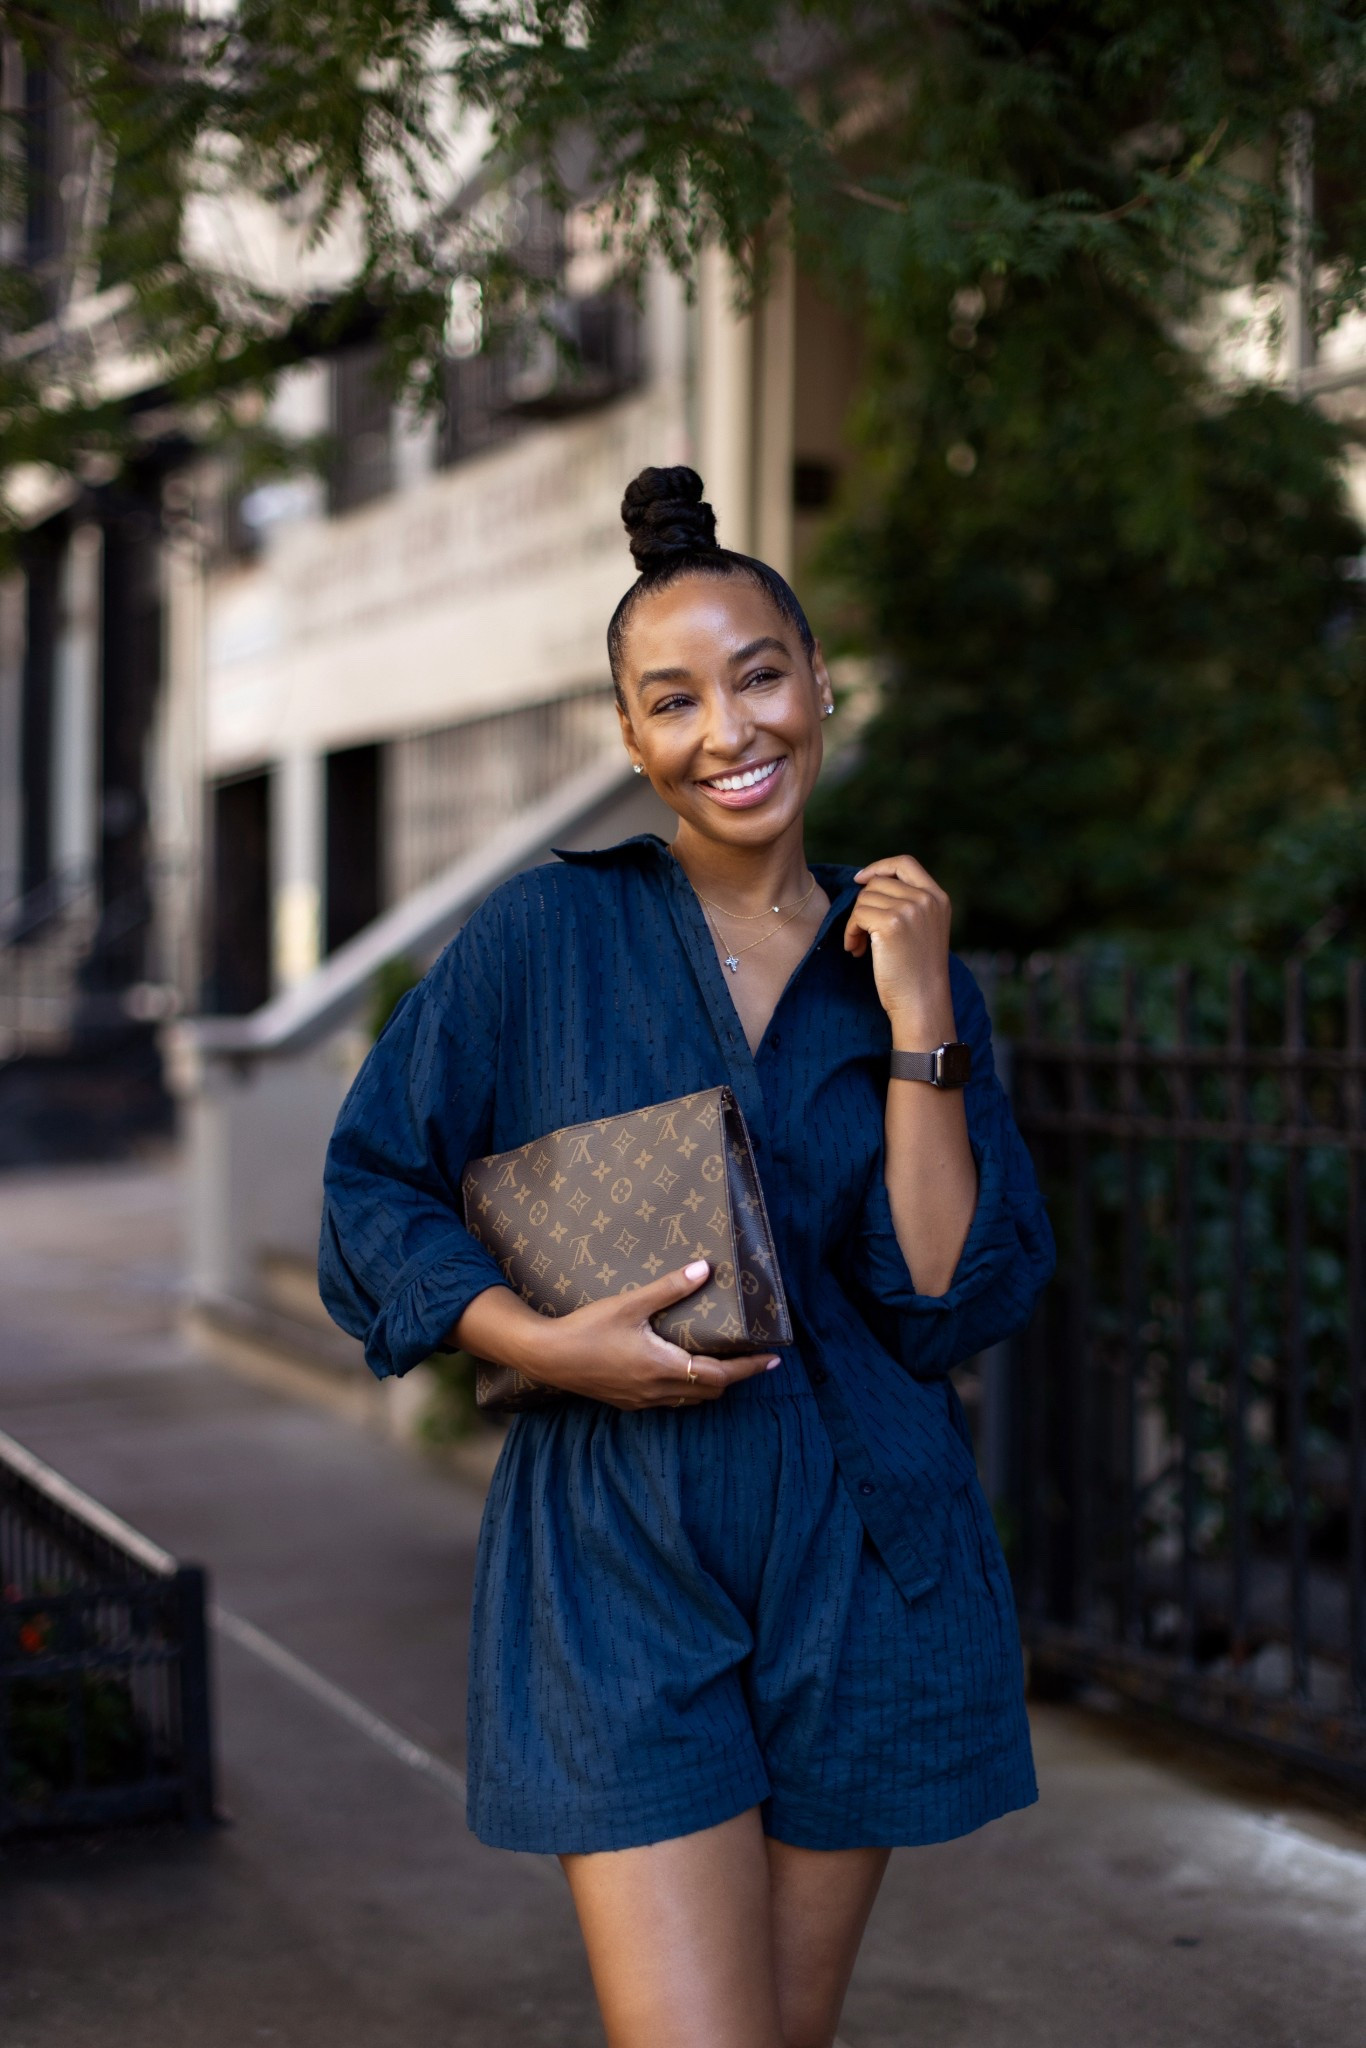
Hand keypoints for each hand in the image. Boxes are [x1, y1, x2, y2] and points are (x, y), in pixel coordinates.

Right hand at [457, 1259, 780, 1410]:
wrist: (547, 1357)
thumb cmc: (587, 1329)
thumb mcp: (630, 1304)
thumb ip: (669, 1288)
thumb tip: (704, 1269)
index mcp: (664, 1367)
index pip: (720, 1375)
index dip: (749, 1369)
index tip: (773, 1360)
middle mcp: (658, 1390)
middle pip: (709, 1391)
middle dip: (734, 1377)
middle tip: (752, 1360)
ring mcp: (642, 1400)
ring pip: (689, 1400)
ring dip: (711, 1385)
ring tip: (724, 1366)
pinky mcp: (627, 1401)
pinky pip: (669, 1402)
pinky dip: (686, 1390)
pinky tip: (681, 1373)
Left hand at [845, 854, 954, 1043]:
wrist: (922, 1002)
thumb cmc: (917, 973)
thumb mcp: (924, 930)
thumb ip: (910, 904)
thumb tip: (869, 882)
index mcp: (938, 898)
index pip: (905, 863)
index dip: (879, 867)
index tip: (860, 880)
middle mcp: (927, 899)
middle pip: (877, 883)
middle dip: (863, 906)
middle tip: (862, 935)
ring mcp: (910, 908)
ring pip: (864, 899)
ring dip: (855, 923)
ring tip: (861, 946)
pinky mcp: (891, 923)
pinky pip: (857, 915)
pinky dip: (851, 933)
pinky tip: (856, 950)